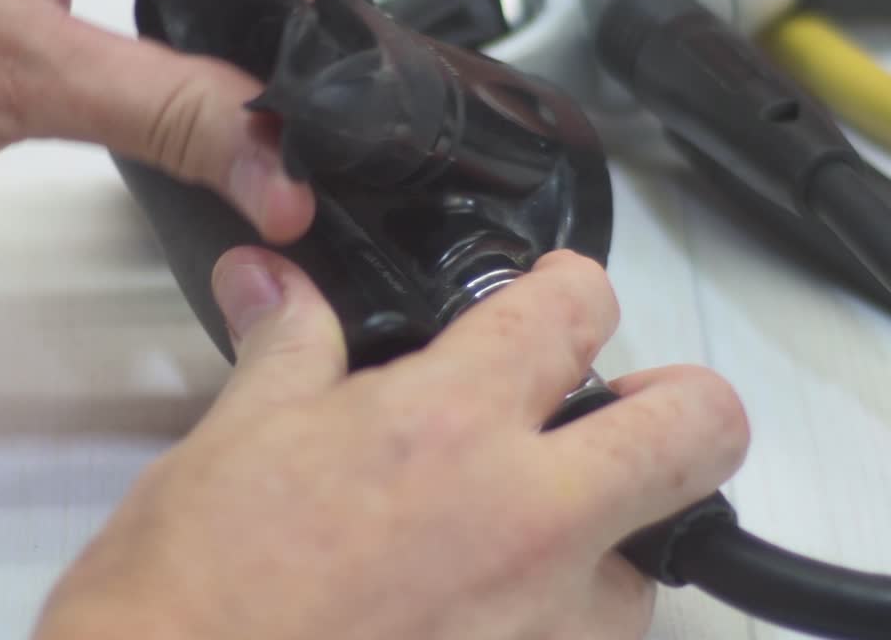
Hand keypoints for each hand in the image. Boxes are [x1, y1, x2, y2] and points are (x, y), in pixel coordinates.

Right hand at [33, 248, 749, 639]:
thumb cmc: (192, 598)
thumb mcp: (234, 441)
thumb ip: (286, 348)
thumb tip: (272, 285)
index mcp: (449, 426)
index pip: (575, 308)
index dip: (570, 286)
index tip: (553, 297)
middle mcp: (523, 521)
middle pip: (698, 431)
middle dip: (680, 403)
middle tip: (620, 407)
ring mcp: (539, 625)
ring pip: (652, 562)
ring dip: (607, 535)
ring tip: (520, 534)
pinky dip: (550, 620)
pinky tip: (474, 610)